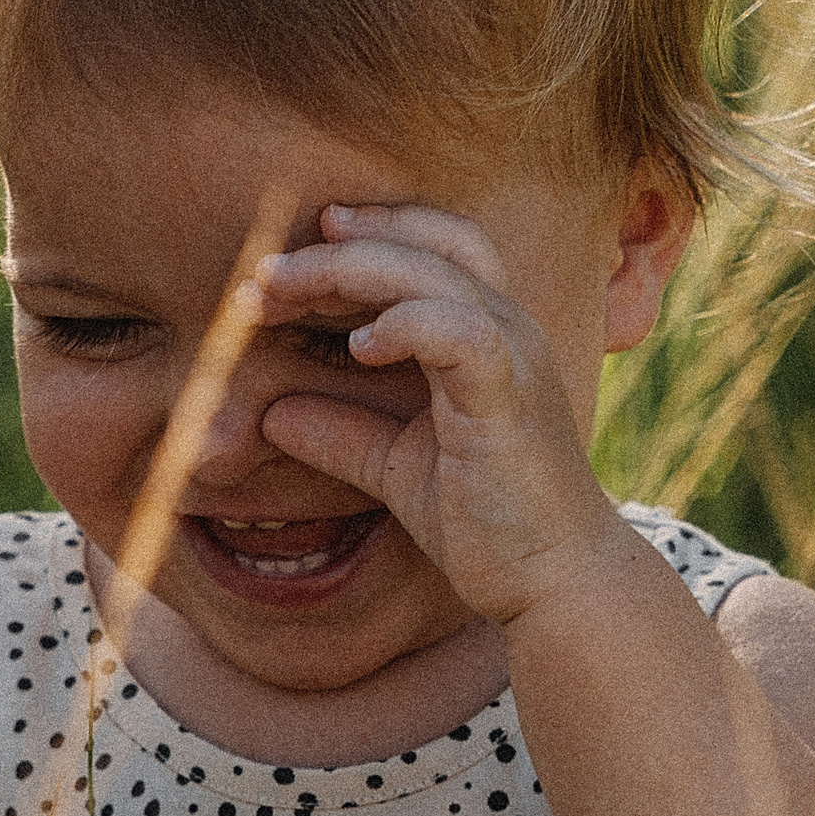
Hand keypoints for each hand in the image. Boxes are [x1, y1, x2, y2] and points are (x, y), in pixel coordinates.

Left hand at [252, 204, 623, 627]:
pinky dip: (407, 325)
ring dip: (349, 273)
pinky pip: (461, 334)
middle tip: (261, 273)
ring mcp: (514, 358)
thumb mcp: (394, 468)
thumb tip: (269, 416)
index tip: (290, 253)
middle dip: (338, 248)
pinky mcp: (509, 401)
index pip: (432, 246)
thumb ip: (340, 434)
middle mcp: (507, 329)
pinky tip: (360, 347)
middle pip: (428, 242)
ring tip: (278, 297)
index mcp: (484, 334)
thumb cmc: (487, 520)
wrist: (553, 579)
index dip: (365, 235)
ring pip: (435, 273)